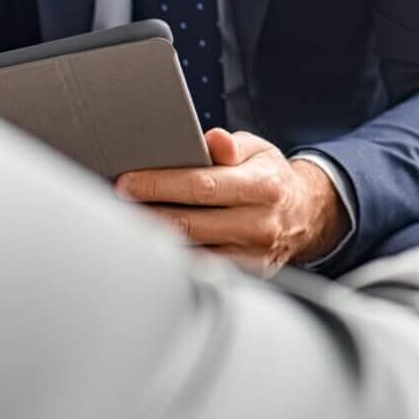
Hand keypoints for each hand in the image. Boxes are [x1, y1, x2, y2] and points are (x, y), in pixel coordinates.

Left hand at [115, 128, 349, 271]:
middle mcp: (261, 223)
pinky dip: (172, 258)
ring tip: (124, 224)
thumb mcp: (259, 150)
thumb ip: (232, 145)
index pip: (202, 186)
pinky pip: (200, 270)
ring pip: (190, 251)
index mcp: (264, 186)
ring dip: (153, 239)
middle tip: (114, 203)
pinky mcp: (246, 276)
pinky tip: (151, 246)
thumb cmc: (269, 178)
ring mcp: (253, 255)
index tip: (126, 182)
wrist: (304, 216)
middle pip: (189, 222)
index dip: (160, 184)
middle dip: (146, 212)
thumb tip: (214, 141)